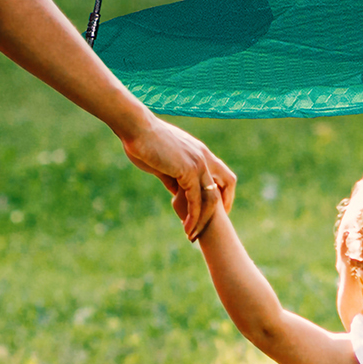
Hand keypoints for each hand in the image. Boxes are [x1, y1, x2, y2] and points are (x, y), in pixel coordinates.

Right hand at [122, 116, 235, 238]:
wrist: (136, 128)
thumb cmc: (144, 142)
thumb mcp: (163, 163)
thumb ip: (173, 177)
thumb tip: (176, 192)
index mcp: (200, 152)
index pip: (223, 174)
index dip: (223, 193)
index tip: (216, 210)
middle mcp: (204, 157)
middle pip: (226, 185)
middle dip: (221, 209)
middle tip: (210, 227)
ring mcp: (198, 163)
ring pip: (211, 198)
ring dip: (203, 219)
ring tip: (192, 235)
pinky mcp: (188, 170)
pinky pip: (195, 200)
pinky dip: (193, 216)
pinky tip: (186, 227)